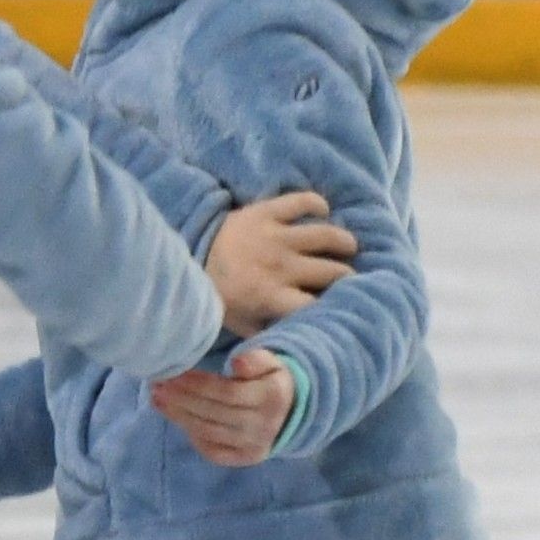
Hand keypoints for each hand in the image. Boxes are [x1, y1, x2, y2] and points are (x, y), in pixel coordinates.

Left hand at [151, 346, 293, 467]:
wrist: (291, 411)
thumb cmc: (271, 380)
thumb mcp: (271, 361)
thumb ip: (255, 359)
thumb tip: (237, 363)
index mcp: (271, 397)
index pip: (226, 392)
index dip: (196, 385)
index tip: (172, 375)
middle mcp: (263, 425)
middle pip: (213, 413)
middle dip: (181, 400)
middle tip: (156, 387)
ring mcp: (254, 446)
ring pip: (208, 432)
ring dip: (179, 417)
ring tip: (158, 401)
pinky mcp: (245, 458)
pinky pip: (213, 452)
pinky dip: (193, 437)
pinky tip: (178, 420)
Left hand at [205, 189, 355, 328]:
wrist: (189, 256)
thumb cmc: (220, 295)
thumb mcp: (242, 324)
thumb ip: (272, 331)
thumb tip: (301, 338)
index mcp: (271, 296)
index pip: (317, 305)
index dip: (335, 307)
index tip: (343, 306)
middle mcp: (279, 266)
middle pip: (331, 272)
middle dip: (346, 276)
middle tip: (348, 277)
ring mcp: (275, 236)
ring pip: (325, 235)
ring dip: (343, 241)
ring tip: (349, 246)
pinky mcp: (266, 211)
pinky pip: (302, 201)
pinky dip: (317, 204)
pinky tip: (323, 211)